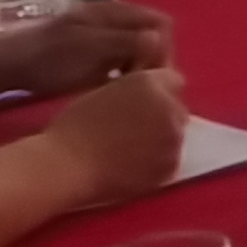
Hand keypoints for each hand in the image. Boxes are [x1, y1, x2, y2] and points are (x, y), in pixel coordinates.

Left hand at [0, 0, 170, 98]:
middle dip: (152, 60)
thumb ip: (128, 42)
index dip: (163, 49)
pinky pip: (120, 57)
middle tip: (137, 87)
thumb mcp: (93, 51)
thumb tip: (160, 41)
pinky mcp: (91, 49)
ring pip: (137, 48)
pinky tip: (111, 87)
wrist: (10, 66)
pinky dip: (123, 71)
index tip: (151, 77)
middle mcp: (112, 16)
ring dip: (137, 68)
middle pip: (151, 35)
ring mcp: (101, 32)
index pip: (160, 23)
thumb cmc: (51, 59)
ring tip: (124, 89)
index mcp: (114, 10)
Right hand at [41, 68, 190, 204]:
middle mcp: (169, 107)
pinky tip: (136, 165)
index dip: (158, 91)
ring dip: (162, 137)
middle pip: (177, 107)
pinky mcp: (171, 166)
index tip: (142, 102)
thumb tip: (144, 97)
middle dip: (163, 114)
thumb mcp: (104, 90)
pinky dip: (159, 161)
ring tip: (133, 149)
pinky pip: (171, 159)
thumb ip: (133, 89)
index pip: (172, 80)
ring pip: (176, 134)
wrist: (68, 164)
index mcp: (150, 83)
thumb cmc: (74, 126)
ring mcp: (174, 139)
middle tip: (136, 128)